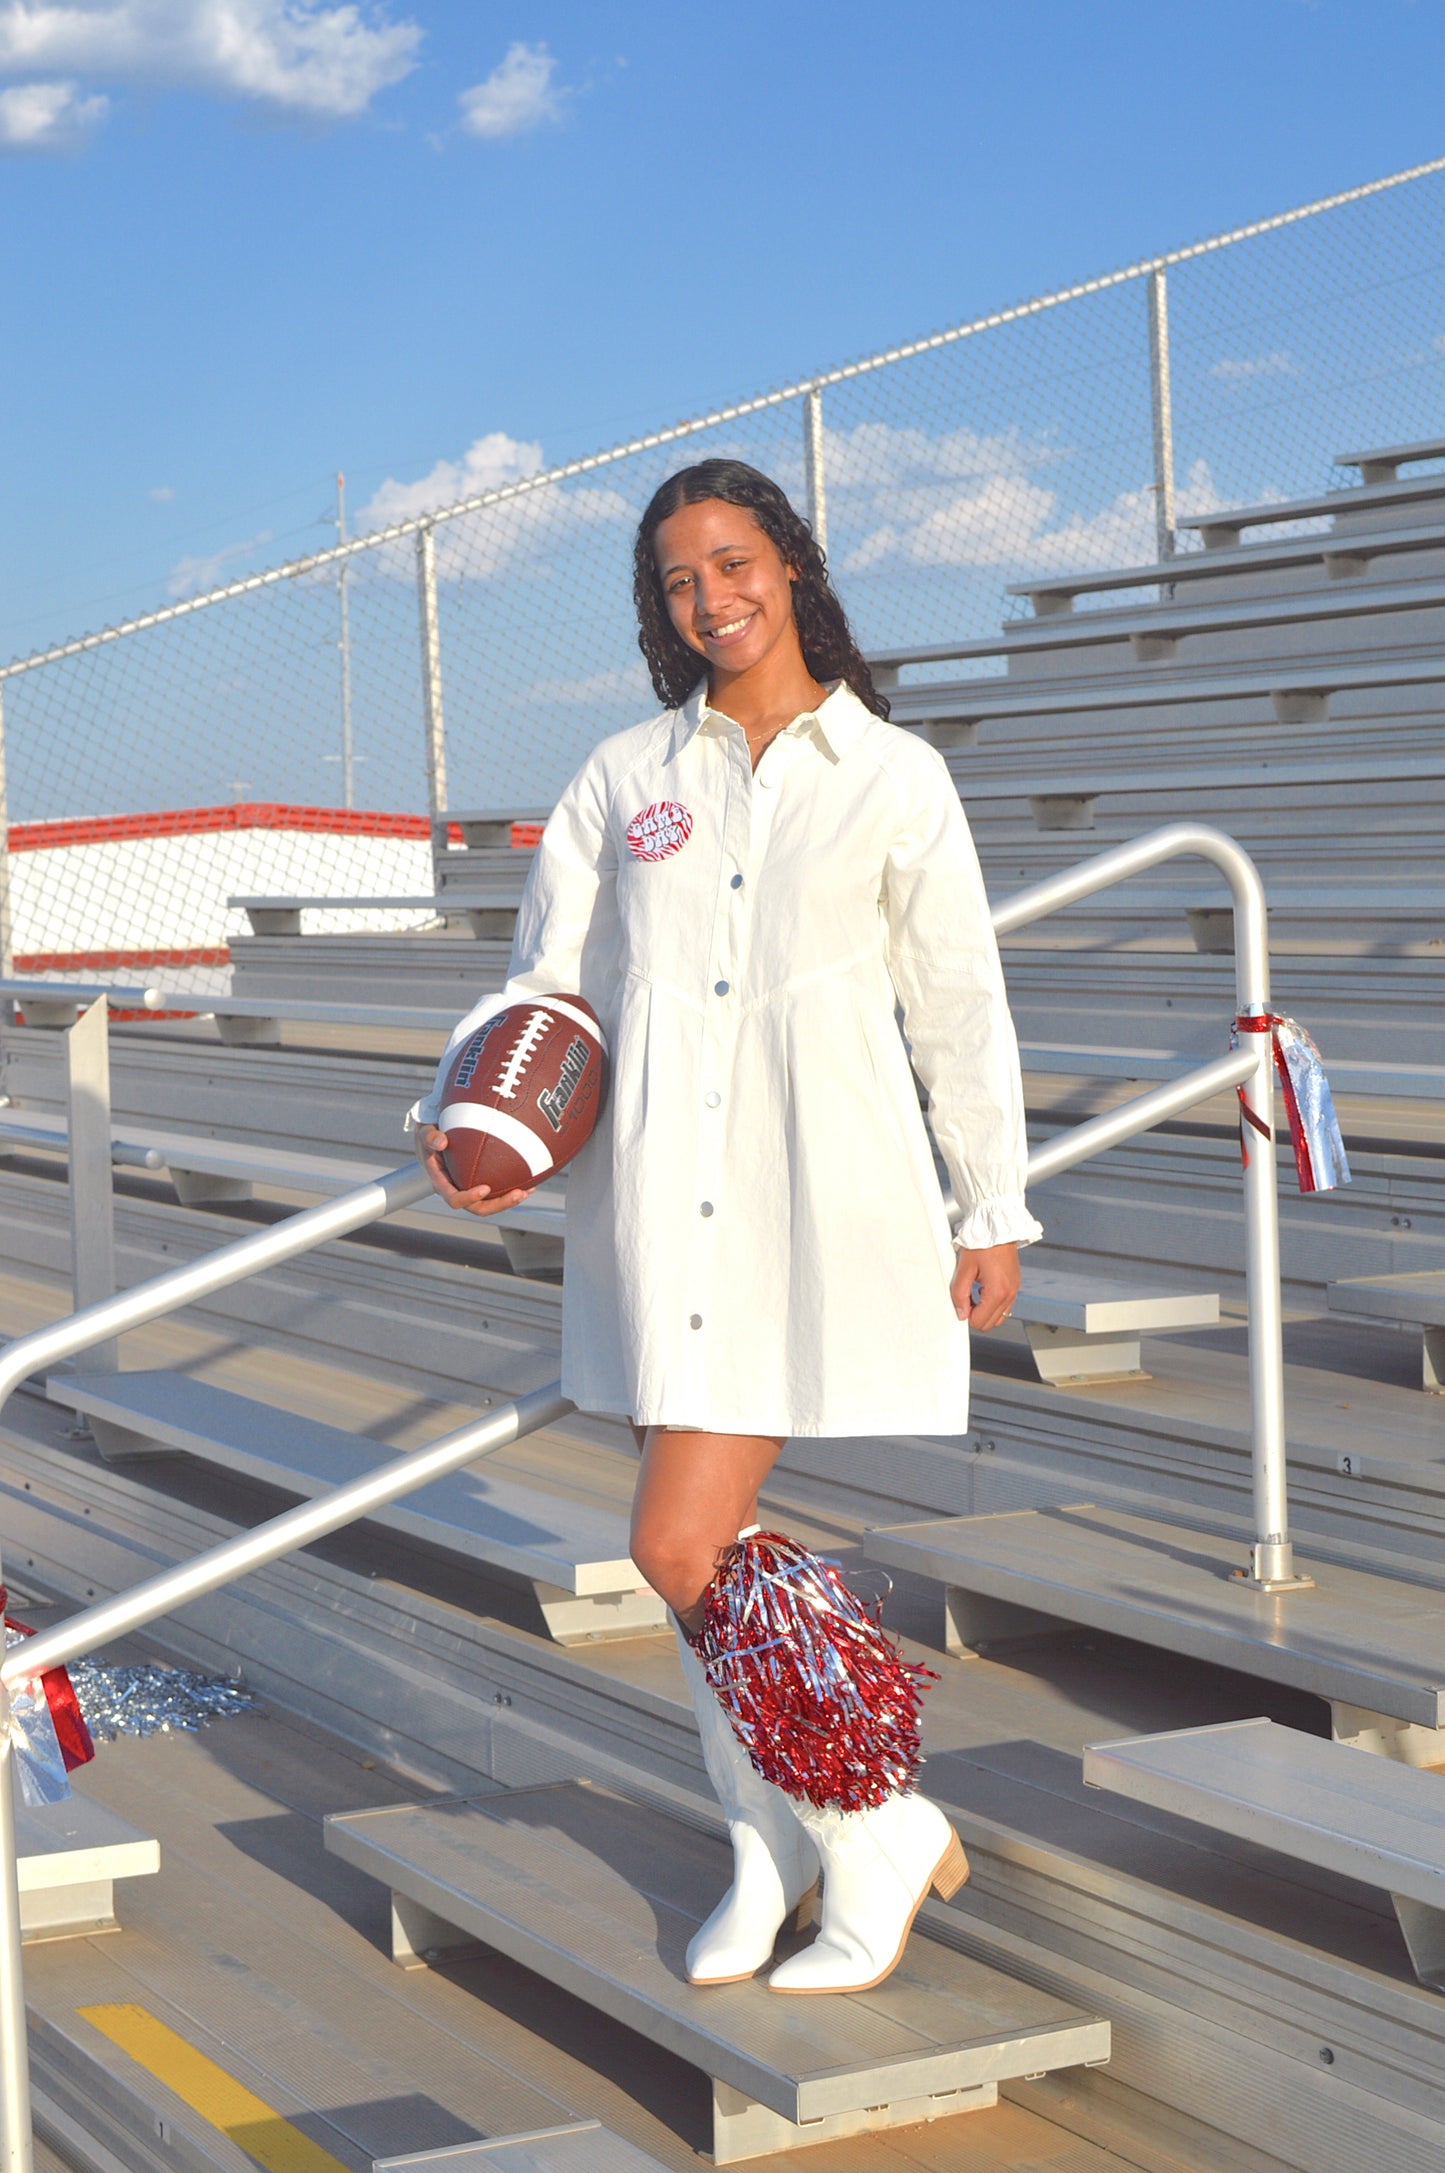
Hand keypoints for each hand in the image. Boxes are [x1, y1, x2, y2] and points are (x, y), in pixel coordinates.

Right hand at [413, 1122, 535, 1218]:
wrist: (435, 1139)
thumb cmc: (430, 1135)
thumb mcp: (424, 1133)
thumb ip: (430, 1137)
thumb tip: (441, 1141)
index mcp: (442, 1184)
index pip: (454, 1199)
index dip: (469, 1198)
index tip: (485, 1189)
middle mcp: (457, 1191)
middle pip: (478, 1207)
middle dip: (499, 1204)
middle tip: (518, 1194)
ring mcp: (470, 1189)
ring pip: (491, 1202)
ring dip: (509, 1200)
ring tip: (528, 1191)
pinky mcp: (481, 1183)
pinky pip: (498, 1191)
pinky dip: (512, 1187)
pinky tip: (530, 1182)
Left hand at [950, 1241, 1019, 1330]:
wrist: (997, 1226)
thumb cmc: (982, 1242)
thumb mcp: (964, 1268)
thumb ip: (959, 1293)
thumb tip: (961, 1312)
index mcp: (998, 1291)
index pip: (980, 1321)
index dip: (966, 1315)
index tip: (961, 1303)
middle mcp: (1010, 1293)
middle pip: (991, 1323)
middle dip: (976, 1315)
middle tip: (966, 1299)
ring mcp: (1015, 1289)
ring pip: (1000, 1316)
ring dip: (985, 1310)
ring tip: (975, 1293)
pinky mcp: (1015, 1283)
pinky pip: (1005, 1304)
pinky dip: (993, 1302)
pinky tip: (983, 1288)